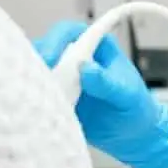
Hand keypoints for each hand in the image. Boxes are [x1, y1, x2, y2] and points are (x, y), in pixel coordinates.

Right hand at [33, 21, 167, 167]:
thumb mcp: (127, 95)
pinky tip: (36, 111)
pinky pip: (35, 95)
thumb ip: (107, 82)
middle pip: (44, 49)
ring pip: (34, 72)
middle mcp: (73, 58)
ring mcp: (61, 78)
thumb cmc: (136, 108)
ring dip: (32, 83)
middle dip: (35, 63)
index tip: (49, 60)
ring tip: (37, 100)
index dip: (55, 41)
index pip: (68, 32)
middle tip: (37, 84)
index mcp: (95, 46)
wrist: (133, 135)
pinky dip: (32, 101)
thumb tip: (85, 68)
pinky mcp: (54, 98)